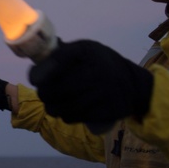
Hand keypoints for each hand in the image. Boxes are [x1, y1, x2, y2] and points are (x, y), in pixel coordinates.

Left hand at [28, 40, 152, 124]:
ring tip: (52, 106)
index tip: (34, 79)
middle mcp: (96, 71)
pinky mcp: (106, 110)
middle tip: (43, 94)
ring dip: (53, 108)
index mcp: (88, 52)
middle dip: (44, 94)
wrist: (134, 85)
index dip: (40, 74)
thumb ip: (64, 52)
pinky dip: (67, 117)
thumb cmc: (103, 65)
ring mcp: (102, 93)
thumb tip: (37, 57)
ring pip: (65, 107)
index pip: (56, 62)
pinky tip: (65, 113)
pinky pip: (76, 117)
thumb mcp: (88, 51)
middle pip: (57, 90)